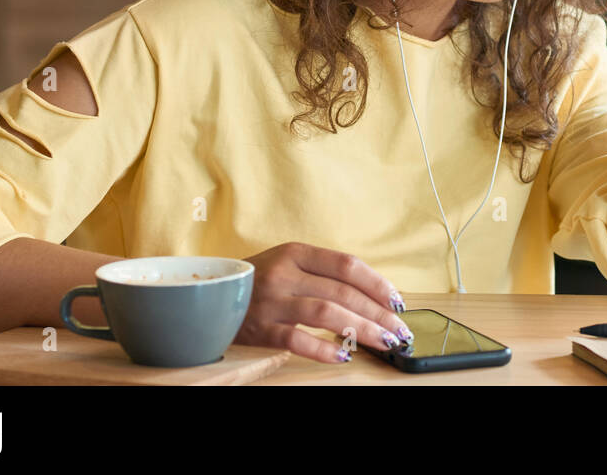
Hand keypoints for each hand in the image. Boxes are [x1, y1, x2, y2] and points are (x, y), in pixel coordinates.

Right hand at [234, 242, 413, 362]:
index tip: (397, 302)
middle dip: (377, 314)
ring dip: (361, 330)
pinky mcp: (259, 328)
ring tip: (383, 342)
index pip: (347, 265)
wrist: (207, 294)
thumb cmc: (259, 281)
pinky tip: (343, 355)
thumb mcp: (288, 264)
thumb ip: (323, 274)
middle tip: (399, 331)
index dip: (377, 284)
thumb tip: (372, 297)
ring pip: (326, 314)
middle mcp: (284, 273)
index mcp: (296, 252)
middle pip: (342, 292)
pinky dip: (323, 348)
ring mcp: (271, 301)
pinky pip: (296, 340)